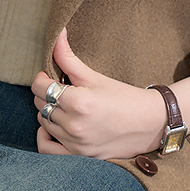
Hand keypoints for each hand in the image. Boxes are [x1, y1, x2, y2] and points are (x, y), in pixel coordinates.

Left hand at [31, 30, 165, 159]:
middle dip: (45, 92)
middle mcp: (74, 125)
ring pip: (43, 123)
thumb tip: (56, 34)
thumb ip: (69, 58)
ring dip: (48, 111)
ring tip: (61, 103)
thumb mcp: (94, 76)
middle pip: (40, 104)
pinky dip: (44, 137)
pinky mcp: (79, 156)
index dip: (41, 77)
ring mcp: (76, 144)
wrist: (149, 123)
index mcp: (78, 102)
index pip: (40, 87)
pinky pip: (47, 149)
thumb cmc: (124, 96)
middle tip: (59, 87)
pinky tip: (52, 126)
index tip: (50, 75)